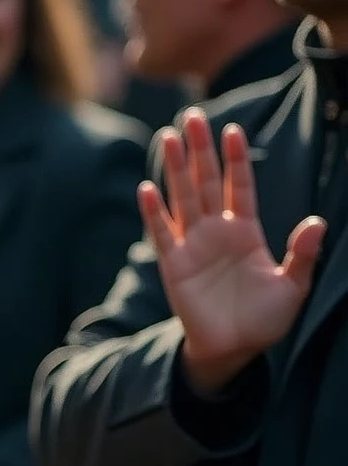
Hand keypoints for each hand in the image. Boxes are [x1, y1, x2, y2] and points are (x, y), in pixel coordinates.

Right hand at [140, 109, 325, 395]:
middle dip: (200, 150)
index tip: (233, 129)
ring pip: (182, 198)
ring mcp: (193, 246)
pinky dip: (153, 212)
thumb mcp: (294, 286)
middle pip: (206, 182)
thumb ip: (303, 254)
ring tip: (168, 137)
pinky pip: (162, 233)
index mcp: (247, 232)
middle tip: (193, 116)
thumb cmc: (265, 319)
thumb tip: (318, 223)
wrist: (234, 348)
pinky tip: (147, 188)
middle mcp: (217, 232)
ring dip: (174, 168)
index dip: (236, 158)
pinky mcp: (174, 266)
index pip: (240, 186)